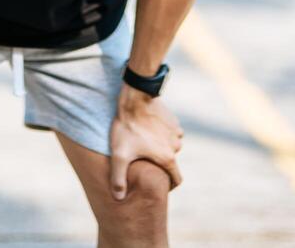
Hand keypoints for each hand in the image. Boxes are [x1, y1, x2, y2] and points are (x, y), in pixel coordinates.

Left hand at [109, 85, 183, 199]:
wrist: (135, 96)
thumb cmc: (127, 126)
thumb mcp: (119, 154)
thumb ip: (118, 178)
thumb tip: (118, 198)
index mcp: (167, 158)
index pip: (177, 179)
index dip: (169, 185)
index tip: (159, 184)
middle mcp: (176, 145)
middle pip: (171, 160)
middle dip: (160, 161)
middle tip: (144, 157)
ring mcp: (175, 130)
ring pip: (171, 144)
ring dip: (161, 145)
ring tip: (144, 141)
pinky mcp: (172, 118)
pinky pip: (169, 130)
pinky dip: (162, 132)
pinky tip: (147, 127)